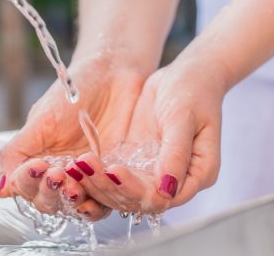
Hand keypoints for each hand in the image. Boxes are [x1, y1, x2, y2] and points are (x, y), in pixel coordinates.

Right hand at [0, 53, 148, 220]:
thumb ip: (17, 153)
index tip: (38, 166)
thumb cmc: (74, 92)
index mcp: (37, 161)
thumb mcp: (41, 119)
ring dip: (74, 201)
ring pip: (76, 207)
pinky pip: (108, 200)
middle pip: (49, 202)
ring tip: (76, 186)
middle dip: (50, 193)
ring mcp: (88, 179)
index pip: (26, 186)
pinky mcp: (114, 179)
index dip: (28, 181)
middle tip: (57, 175)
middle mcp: (60, 175)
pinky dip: (102, 201)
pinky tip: (101, 187)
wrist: (113, 73)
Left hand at [76, 50, 227, 213]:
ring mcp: (153, 172)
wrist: (186, 74)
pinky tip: (76, 164)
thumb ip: (176, 154)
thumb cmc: (193, 92)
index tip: (114, 171)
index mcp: (198, 174)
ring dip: (97, 183)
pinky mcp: (136, 161)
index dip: (135, 191)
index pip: (163, 198)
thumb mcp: (183, 119)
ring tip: (76, 167)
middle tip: (85, 167)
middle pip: (138, 199)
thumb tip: (167, 189)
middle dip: (109, 187)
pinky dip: (96, 173)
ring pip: (121, 191)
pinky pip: (114, 175)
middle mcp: (174, 180)